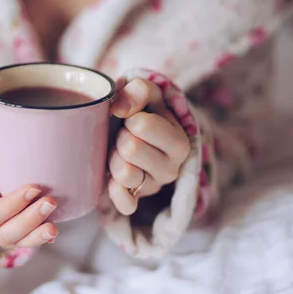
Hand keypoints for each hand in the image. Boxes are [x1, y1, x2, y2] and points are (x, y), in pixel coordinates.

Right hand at [0, 135, 57, 246]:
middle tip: (51, 202)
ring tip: (54, 226)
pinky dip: (36, 237)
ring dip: (35, 234)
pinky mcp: (3, 228)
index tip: (33, 188)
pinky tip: (51, 232)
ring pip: (13, 241)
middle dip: (29, 221)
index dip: (11, 207)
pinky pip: (20, 239)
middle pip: (2, 234)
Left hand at [108, 78, 189, 214]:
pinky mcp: (135, 202)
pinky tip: (112, 176)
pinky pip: (123, 203)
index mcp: (180, 142)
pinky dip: (114, 189)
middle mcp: (171, 169)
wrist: (136, 135)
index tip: (132, 117)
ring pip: (123, 174)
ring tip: (119, 151)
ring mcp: (153, 188)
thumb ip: (139, 90)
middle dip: (120, 136)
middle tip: (124, 134)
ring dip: (113, 158)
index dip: (129, 116)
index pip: (141, 124)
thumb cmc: (142, 113)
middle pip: (130, 148)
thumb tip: (118, 108)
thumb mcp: (148, 94)